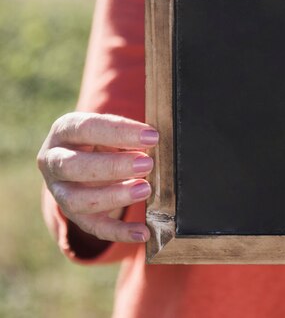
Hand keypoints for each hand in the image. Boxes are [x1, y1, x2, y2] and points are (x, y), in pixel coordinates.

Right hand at [38, 112, 157, 242]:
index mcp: (64, 131)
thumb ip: (129, 135)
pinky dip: (119, 232)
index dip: (119, 132)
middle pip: (72, 166)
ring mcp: (60, 191)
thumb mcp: (113, 130)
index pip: (86, 128)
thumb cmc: (106, 139)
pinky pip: (94, 227)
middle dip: (112, 166)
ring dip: (113, 196)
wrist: (87, 158)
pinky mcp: (75, 215)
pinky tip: (143, 232)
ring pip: (76, 201)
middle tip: (146, 164)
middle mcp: (54, 161)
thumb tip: (155, 140)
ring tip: (145, 189)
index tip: (151, 136)